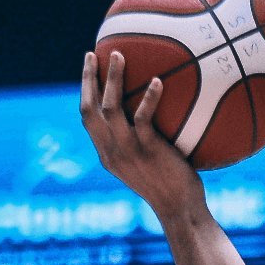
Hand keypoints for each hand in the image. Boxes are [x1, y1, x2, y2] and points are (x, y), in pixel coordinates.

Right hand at [78, 51, 206, 224]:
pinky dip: (148, 98)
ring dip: (112, 79)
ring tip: (119, 55)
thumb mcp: (147, 165)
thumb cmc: (171, 187)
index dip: (85, 91)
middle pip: (89, 110)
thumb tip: (155, 115)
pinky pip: (143, 119)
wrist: (180, 211)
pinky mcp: (148, 152)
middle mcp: (112, 152)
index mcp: (107, 155)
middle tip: (93, 54)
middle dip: (88, 79)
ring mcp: (128, 152)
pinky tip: (157, 81)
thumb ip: (141, 143)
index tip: (89, 67)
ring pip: (110, 109)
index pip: (87, 119)